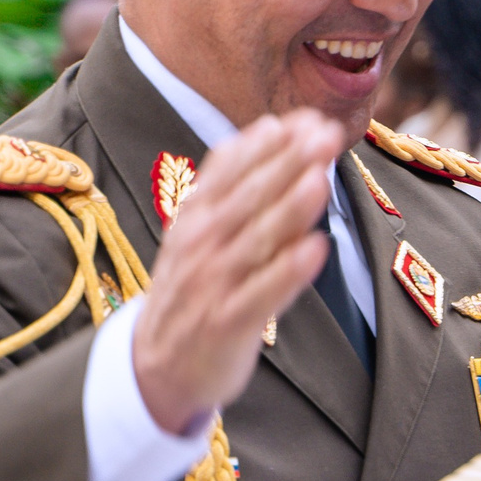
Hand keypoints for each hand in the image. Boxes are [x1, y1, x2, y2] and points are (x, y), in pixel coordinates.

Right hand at [132, 111, 343, 433]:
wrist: (156, 363)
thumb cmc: (194, 286)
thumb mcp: (201, 229)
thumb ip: (236, 183)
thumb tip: (274, 129)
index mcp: (195, 215)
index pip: (230, 169)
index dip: (267, 143)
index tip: (306, 117)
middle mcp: (200, 244)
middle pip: (248, 197)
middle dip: (287, 163)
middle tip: (324, 134)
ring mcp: (213, 283)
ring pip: (256, 239)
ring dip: (289, 208)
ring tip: (320, 179)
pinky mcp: (228, 323)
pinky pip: (262, 293)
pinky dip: (288, 271)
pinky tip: (317, 248)